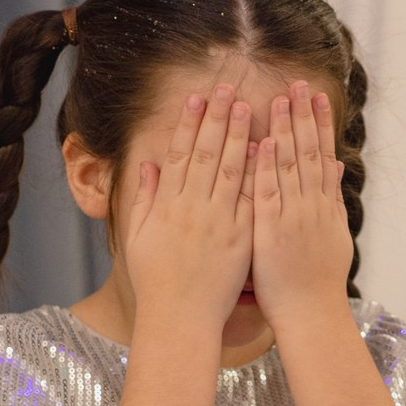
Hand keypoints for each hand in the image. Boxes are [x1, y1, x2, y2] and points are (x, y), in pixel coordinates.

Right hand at [119, 87, 254, 328]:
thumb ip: (146, 198)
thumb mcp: (140, 236)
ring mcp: (217, 221)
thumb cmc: (157, 280)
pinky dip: (257, 171)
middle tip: (226, 88)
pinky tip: (265, 147)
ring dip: (238, 134)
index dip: (188, 124)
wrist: (179, 317)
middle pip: (205, 153)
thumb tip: (147, 166)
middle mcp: (192, 207)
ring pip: (229, 168)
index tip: (196, 98)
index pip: (178, 154)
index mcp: (167, 204)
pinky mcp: (240, 237)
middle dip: (216, 118)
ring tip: (246, 105)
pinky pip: (250, 197)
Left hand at [249, 84, 354, 326]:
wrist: (311, 312)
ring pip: (291, 164)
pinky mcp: (272, 230)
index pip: (322, 155)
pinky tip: (265, 141)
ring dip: (287, 130)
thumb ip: (332, 199)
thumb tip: (335, 168)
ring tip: (284, 98)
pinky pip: (269, 192)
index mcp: (325, 205)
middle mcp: (312, 205)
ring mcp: (294, 216)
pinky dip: (268, 166)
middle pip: (309, 152)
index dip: (319, 124)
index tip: (315, 96)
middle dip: (304, 116)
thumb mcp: (335, 234)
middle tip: (299, 83)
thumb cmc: (318, 280)